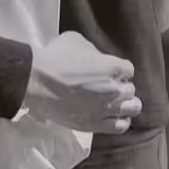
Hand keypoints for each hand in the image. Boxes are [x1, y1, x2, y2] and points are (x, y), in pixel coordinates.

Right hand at [24, 32, 140, 134]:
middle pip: (130, 90)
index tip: (107, 72)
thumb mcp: (76, 41)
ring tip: (113, 104)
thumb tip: (95, 58)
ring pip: (132, 108)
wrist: (36, 83)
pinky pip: (120, 126)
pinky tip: (111, 117)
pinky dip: (119, 121)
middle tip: (106, 87)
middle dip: (120, 87)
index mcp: (113, 67)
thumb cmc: (54, 59)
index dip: (118, 71)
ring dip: (125, 104)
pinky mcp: (96, 124)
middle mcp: (115, 89)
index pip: (128, 70)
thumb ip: (93, 51)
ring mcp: (106, 108)